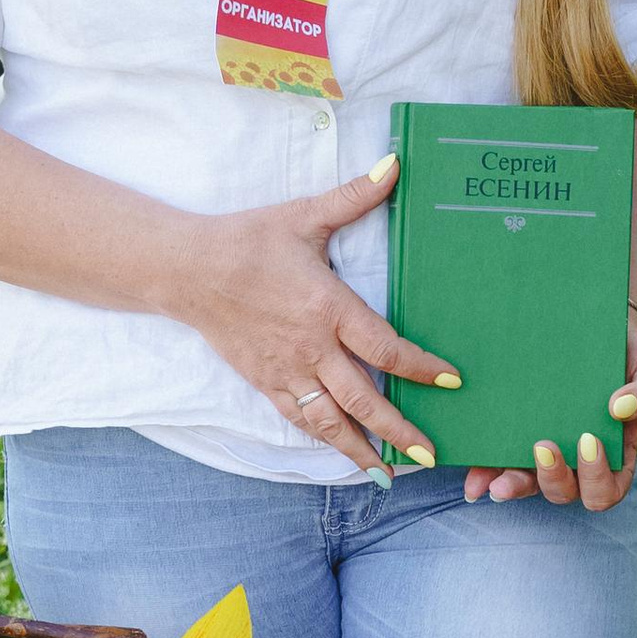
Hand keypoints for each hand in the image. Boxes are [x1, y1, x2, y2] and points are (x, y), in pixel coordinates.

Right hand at [171, 158, 459, 472]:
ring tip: (390, 473)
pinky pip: (298, 418)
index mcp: (328, 307)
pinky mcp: (264, 381)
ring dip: (362, 448)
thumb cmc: (248, 241)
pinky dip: (323, 439)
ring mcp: (286, 369)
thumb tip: (395, 165)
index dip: (420, 367)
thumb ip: (354, 196)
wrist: (187, 270)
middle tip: (430, 453)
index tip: (449, 381)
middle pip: (364, 398)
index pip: (384, 347)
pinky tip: (342, 453)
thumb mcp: (304, 215)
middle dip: (399, 429)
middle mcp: (311, 347)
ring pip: (330, 420)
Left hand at [465, 306, 636, 510]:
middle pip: (563, 492)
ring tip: (494, 482)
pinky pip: (499, 460)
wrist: (596, 326)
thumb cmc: (630, 354)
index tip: (588, 440)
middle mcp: (576, 461)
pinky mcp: (516, 432)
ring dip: (511, 486)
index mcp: (614, 456)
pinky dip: (485, 470)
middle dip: (551, 479)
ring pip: (527, 484)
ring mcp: (544, 450)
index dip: (596, 478)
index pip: (606, 489)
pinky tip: (473, 474)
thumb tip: (619, 410)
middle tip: (542, 447)